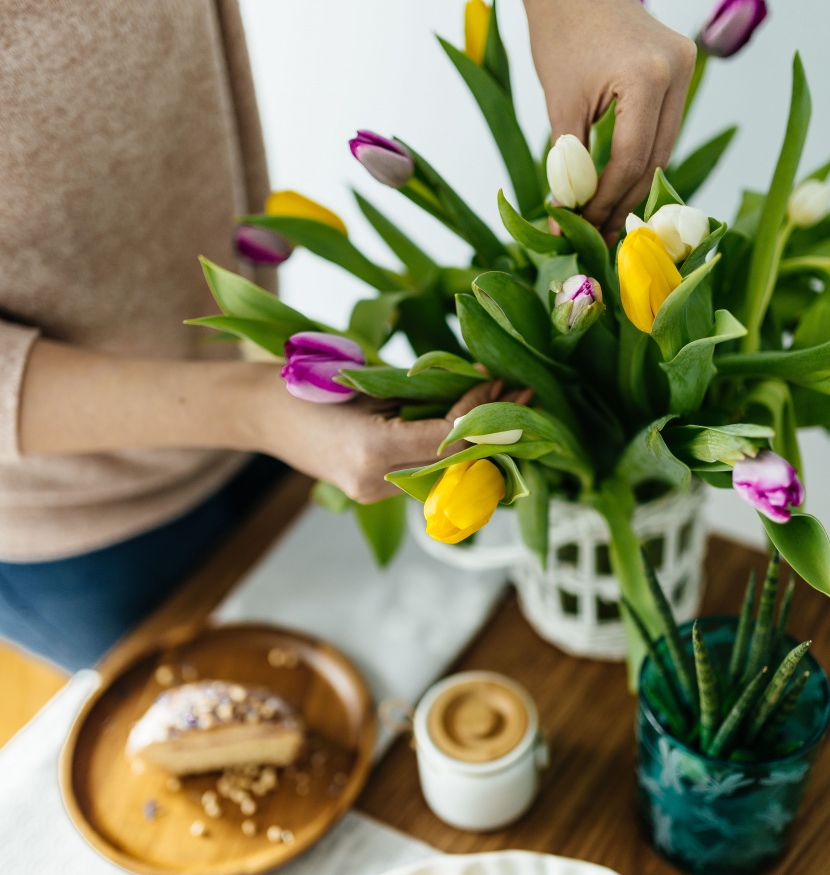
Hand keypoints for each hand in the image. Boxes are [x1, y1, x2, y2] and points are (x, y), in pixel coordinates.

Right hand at [256, 379, 508, 504]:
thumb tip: (476, 385)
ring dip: (479, 446)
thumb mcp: (370, 381)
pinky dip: (451, 455)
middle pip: (456, 465)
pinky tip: (474, 434)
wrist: (263, 413)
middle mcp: (375, 481)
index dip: (480, 411)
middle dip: (493, 431)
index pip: (449, 438)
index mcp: (373, 450)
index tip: (498, 381)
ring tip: (507, 414)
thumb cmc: (310, 384)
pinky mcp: (371, 492)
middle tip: (524, 397)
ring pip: (445, 476)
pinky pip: (424, 476)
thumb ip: (419, 392)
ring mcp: (373, 493)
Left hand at [516, 0, 695, 241]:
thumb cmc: (558, 33)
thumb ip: (569, 160)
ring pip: (662, 147)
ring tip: (601, 221)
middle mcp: (678, 69)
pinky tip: (616, 188)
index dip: (605, 201)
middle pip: (654, 158)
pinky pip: (662, 127)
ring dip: (632, 187)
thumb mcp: (559, 103)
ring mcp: (685, 67)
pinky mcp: (679, 69)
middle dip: (621, 203)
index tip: (579, 228)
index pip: (632, 159)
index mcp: (648, 74)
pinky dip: (639, 159)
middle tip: (592, 238)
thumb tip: (570, 214)